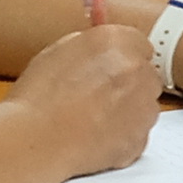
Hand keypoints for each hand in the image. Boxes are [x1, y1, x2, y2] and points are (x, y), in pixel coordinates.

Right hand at [5, 21, 161, 176]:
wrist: (36, 140)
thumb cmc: (38, 97)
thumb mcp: (57, 52)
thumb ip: (89, 44)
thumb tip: (100, 47)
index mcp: (117, 42)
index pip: (138, 43)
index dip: (121, 57)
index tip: (110, 66)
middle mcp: (137, 71)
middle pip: (145, 73)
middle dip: (128, 82)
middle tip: (98, 93)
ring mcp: (144, 107)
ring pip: (145, 104)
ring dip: (128, 108)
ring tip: (93, 117)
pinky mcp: (140, 140)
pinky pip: (138, 133)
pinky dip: (123, 135)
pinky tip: (96, 136)